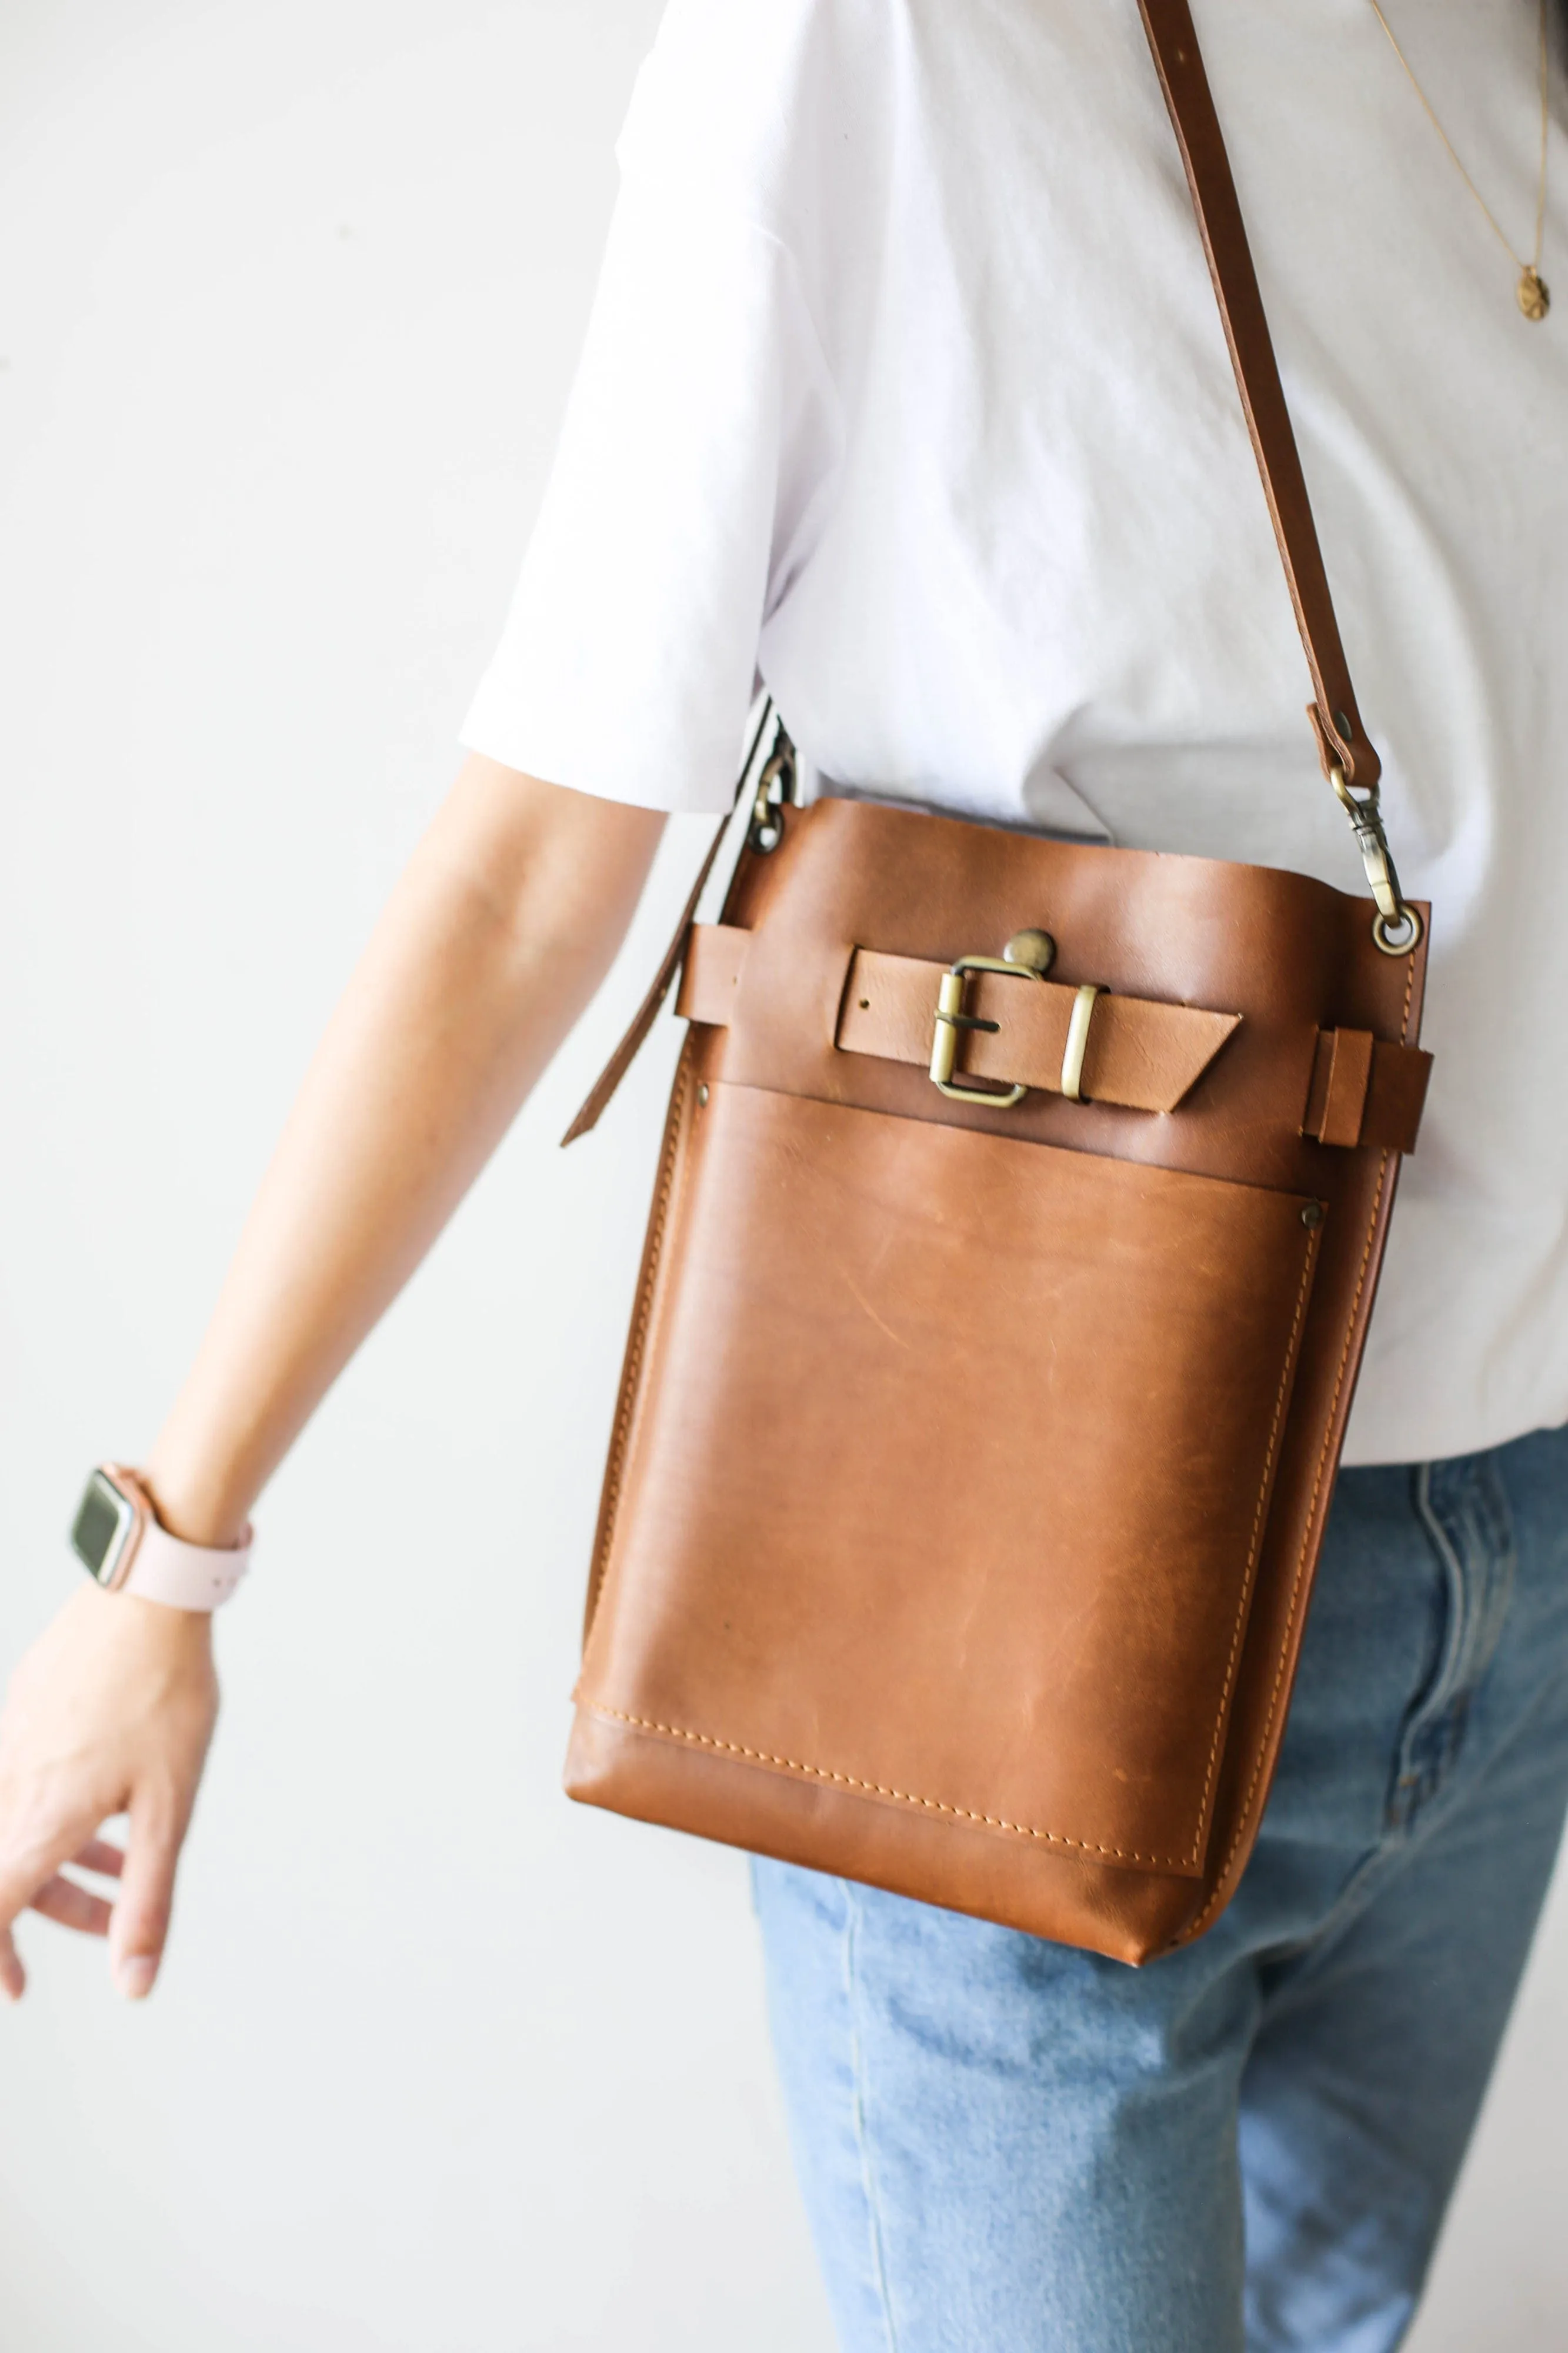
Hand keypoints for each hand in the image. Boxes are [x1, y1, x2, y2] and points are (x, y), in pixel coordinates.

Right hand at [0, 1582, 218, 2000]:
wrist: (146, 1599)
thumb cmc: (164, 1696)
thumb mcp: (169, 1808)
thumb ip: (146, 1900)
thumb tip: (134, 1984)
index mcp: (40, 1820)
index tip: (14, 1989)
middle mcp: (11, 1786)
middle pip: (7, 1875)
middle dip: (50, 1915)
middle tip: (91, 1942)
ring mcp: (12, 1745)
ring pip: (18, 1828)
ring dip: (63, 1863)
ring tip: (120, 1869)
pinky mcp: (22, 1712)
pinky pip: (22, 1783)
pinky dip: (59, 1813)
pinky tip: (108, 1804)